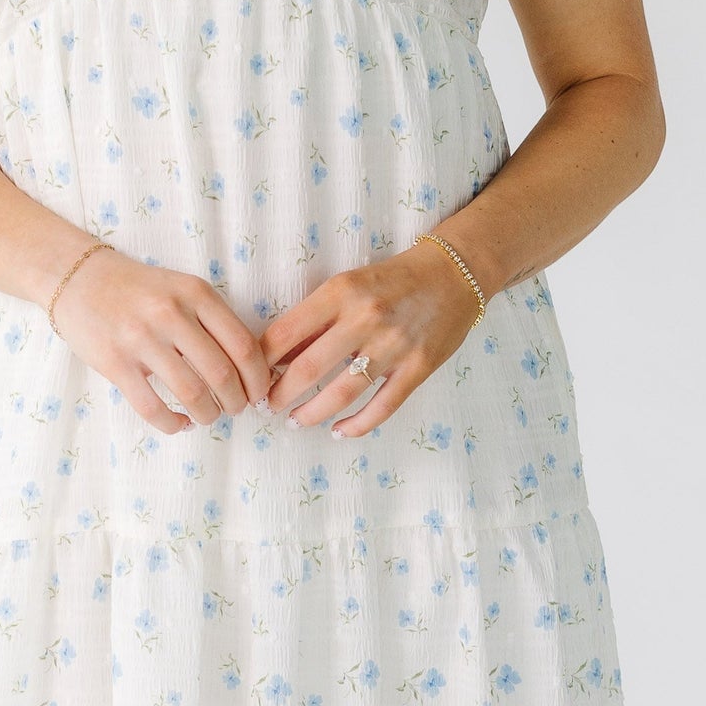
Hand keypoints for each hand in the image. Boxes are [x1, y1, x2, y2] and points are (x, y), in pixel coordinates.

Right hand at [50, 243, 269, 435]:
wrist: (80, 280)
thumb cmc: (141, 291)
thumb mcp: (183, 290)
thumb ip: (214, 321)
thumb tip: (250, 370)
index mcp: (196, 294)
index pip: (244, 346)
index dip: (258, 379)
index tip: (258, 393)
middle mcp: (171, 314)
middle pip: (222, 375)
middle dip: (236, 402)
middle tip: (235, 409)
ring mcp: (141, 338)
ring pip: (192, 394)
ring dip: (208, 414)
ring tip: (207, 415)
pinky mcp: (115, 363)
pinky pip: (152, 407)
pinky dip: (173, 424)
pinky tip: (180, 423)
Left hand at [260, 242, 481, 438]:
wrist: (454, 274)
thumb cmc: (392, 280)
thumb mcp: (348, 285)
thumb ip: (316, 319)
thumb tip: (277, 357)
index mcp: (341, 292)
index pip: (286, 332)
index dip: (261, 361)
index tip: (251, 376)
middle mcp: (365, 318)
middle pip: (308, 368)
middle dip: (280, 395)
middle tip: (267, 407)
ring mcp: (394, 346)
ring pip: (342, 393)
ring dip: (311, 413)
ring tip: (295, 421)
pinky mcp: (418, 368)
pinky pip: (382, 407)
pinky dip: (357, 425)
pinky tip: (339, 431)